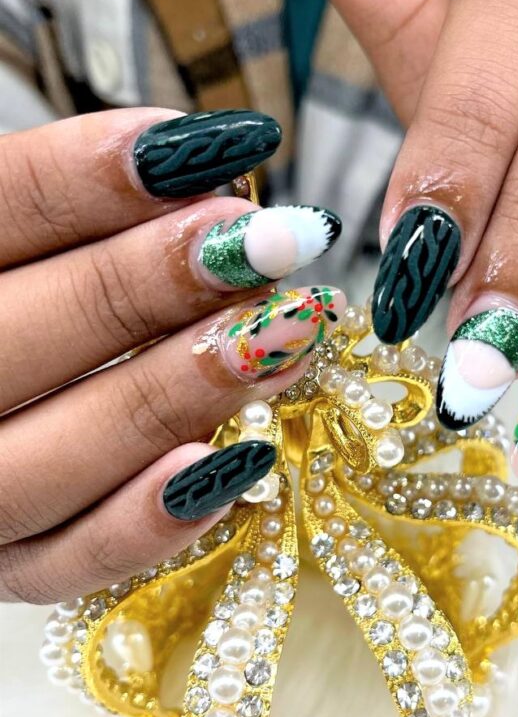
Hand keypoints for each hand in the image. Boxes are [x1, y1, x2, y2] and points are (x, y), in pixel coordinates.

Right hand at [0, 108, 344, 601]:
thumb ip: (77, 208)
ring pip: (53, 457)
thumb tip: (201, 163)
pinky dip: (151, 521)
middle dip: (154, 281)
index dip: (94, 176)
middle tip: (267, 242)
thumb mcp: (26, 241)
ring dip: (179, 391)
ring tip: (290, 333)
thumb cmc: (18, 303)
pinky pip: (71, 562)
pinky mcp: (6, 568)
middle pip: (25, 332)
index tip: (212, 148)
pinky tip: (243, 462)